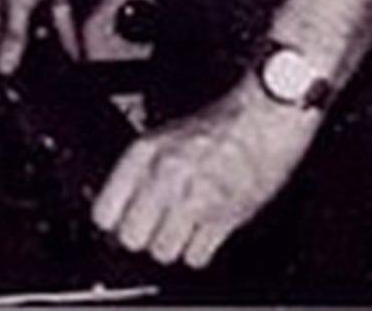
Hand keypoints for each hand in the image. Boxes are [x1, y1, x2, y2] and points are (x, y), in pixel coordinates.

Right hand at [0, 0, 97, 74]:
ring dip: (40, 42)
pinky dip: (64, 37)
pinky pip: (57, 21)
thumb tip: (4, 66)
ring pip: (31, 26)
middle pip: (3, 30)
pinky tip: (70, 51)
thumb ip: (12, 35)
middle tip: (26, 59)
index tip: (0, 53)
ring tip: (47, 57)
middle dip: (15, 45)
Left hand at [92, 78, 321, 269]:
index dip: (112, 223)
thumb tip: (117, 213)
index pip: (104, 212)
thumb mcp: (166, 136)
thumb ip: (138, 173)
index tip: (121, 224)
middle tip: (156, 226)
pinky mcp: (224, 217)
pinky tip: (205, 228)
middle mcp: (166, 175)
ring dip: (173, 244)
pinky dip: (199, 250)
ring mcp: (194, 198)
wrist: (267, 114)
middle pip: (131, 238)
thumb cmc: (222, 123)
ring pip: (162, 252)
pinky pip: (196, 257)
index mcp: (146, 151)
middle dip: (143, 237)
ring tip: (185, 225)